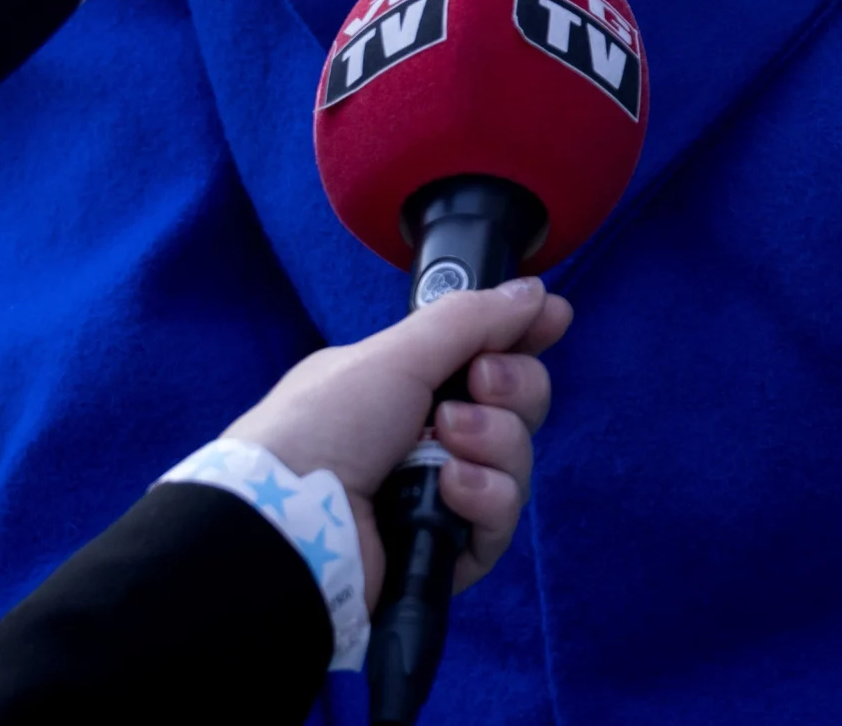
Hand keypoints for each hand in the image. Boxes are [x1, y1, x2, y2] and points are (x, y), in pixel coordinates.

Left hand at [225, 277, 573, 605]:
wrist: (289, 522)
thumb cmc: (325, 425)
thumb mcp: (394, 354)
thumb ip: (470, 320)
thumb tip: (533, 292)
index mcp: (403, 387)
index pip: (485, 356)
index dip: (524, 338)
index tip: (553, 319)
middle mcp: (424, 438)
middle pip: (516, 406)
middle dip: (512, 387)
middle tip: (479, 384)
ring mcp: (438, 496)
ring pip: (516, 461)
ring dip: (494, 442)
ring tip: (447, 441)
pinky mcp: (448, 549)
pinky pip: (501, 519)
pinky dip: (484, 498)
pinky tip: (450, 489)